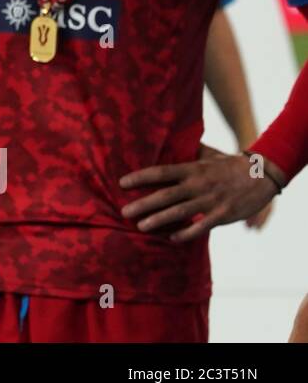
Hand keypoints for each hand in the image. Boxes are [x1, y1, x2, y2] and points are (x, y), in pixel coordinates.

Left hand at [119, 152, 284, 242]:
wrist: (261, 174)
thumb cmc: (229, 165)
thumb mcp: (207, 156)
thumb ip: (188, 155)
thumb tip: (168, 143)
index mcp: (192, 169)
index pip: (161, 172)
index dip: (140, 177)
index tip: (122, 183)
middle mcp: (198, 184)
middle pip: (165, 195)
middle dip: (143, 204)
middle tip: (123, 211)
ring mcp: (210, 200)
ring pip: (180, 212)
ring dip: (159, 220)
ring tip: (140, 226)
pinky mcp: (223, 214)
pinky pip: (201, 226)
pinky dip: (187, 233)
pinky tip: (172, 238)